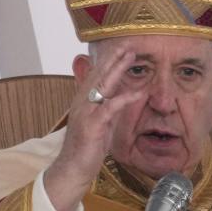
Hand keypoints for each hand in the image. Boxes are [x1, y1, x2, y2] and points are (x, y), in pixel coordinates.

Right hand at [43, 45, 144, 210]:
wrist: (73, 168)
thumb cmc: (87, 147)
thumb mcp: (99, 122)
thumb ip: (106, 106)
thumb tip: (119, 95)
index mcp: (83, 100)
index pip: (96, 75)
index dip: (109, 60)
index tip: (122, 47)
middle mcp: (82, 102)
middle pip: (99, 74)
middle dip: (113, 57)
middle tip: (128, 42)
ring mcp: (86, 112)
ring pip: (103, 84)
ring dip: (117, 68)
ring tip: (130, 55)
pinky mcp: (93, 125)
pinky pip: (111, 107)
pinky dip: (125, 98)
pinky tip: (138, 92)